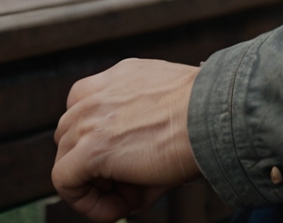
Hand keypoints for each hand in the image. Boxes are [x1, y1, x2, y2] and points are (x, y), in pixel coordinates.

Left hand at [52, 59, 200, 221]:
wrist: (217, 115)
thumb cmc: (207, 116)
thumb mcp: (169, 113)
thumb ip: (142, 137)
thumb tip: (134, 180)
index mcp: (123, 75)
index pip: (85, 106)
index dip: (95, 138)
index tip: (122, 160)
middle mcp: (102, 90)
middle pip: (69, 134)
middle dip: (91, 162)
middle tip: (127, 182)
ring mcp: (92, 117)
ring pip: (65, 158)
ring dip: (91, 182)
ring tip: (127, 196)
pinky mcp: (92, 147)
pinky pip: (65, 182)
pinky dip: (85, 202)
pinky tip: (118, 208)